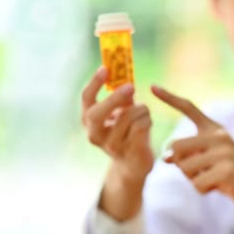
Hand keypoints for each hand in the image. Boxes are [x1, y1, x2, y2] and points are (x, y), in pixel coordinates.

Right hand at [81, 67, 153, 181]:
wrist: (134, 165)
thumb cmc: (128, 133)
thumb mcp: (122, 112)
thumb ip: (122, 97)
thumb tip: (125, 73)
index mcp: (90, 121)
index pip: (86, 100)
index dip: (94, 83)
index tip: (105, 68)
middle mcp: (95, 135)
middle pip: (96, 114)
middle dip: (113, 99)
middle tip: (130, 86)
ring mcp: (111, 146)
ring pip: (126, 118)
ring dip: (140, 109)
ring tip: (144, 111)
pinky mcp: (129, 153)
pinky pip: (140, 128)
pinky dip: (147, 120)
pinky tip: (148, 123)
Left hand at [151, 85, 233, 212]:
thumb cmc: (229, 176)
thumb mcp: (209, 161)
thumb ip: (188, 155)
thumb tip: (165, 158)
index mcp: (215, 129)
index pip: (189, 109)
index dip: (170, 98)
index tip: (153, 87)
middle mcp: (220, 136)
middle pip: (177, 147)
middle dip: (181, 165)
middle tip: (200, 173)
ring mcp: (225, 153)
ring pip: (185, 168)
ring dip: (193, 180)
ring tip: (213, 180)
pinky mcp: (227, 171)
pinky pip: (197, 184)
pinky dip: (203, 190)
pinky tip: (219, 188)